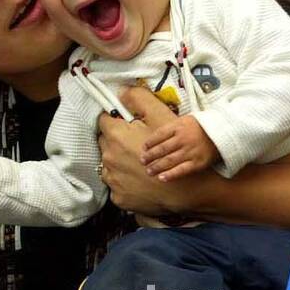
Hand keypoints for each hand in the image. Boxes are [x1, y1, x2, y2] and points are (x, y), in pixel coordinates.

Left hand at [97, 86, 201, 216]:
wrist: (185, 188)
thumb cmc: (174, 149)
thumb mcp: (160, 116)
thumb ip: (139, 99)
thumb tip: (122, 92)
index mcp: (116, 136)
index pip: (104, 121)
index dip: (115, 120)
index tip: (125, 124)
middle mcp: (109, 158)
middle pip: (105, 143)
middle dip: (117, 142)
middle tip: (135, 144)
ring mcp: (113, 180)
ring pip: (109, 165)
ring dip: (120, 162)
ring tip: (137, 164)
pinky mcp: (118, 197)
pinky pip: (116, 185)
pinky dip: (124, 181)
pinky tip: (138, 179)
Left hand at [140, 113, 217, 180]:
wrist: (225, 132)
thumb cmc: (204, 126)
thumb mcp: (186, 120)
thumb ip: (172, 127)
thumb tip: (155, 137)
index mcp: (179, 126)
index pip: (158, 135)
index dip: (149, 143)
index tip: (144, 149)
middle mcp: (183, 139)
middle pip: (161, 149)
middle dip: (150, 156)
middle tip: (143, 161)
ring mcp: (190, 151)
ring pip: (169, 160)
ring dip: (156, 166)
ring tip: (149, 171)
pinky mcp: (197, 162)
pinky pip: (181, 170)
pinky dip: (170, 174)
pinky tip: (162, 178)